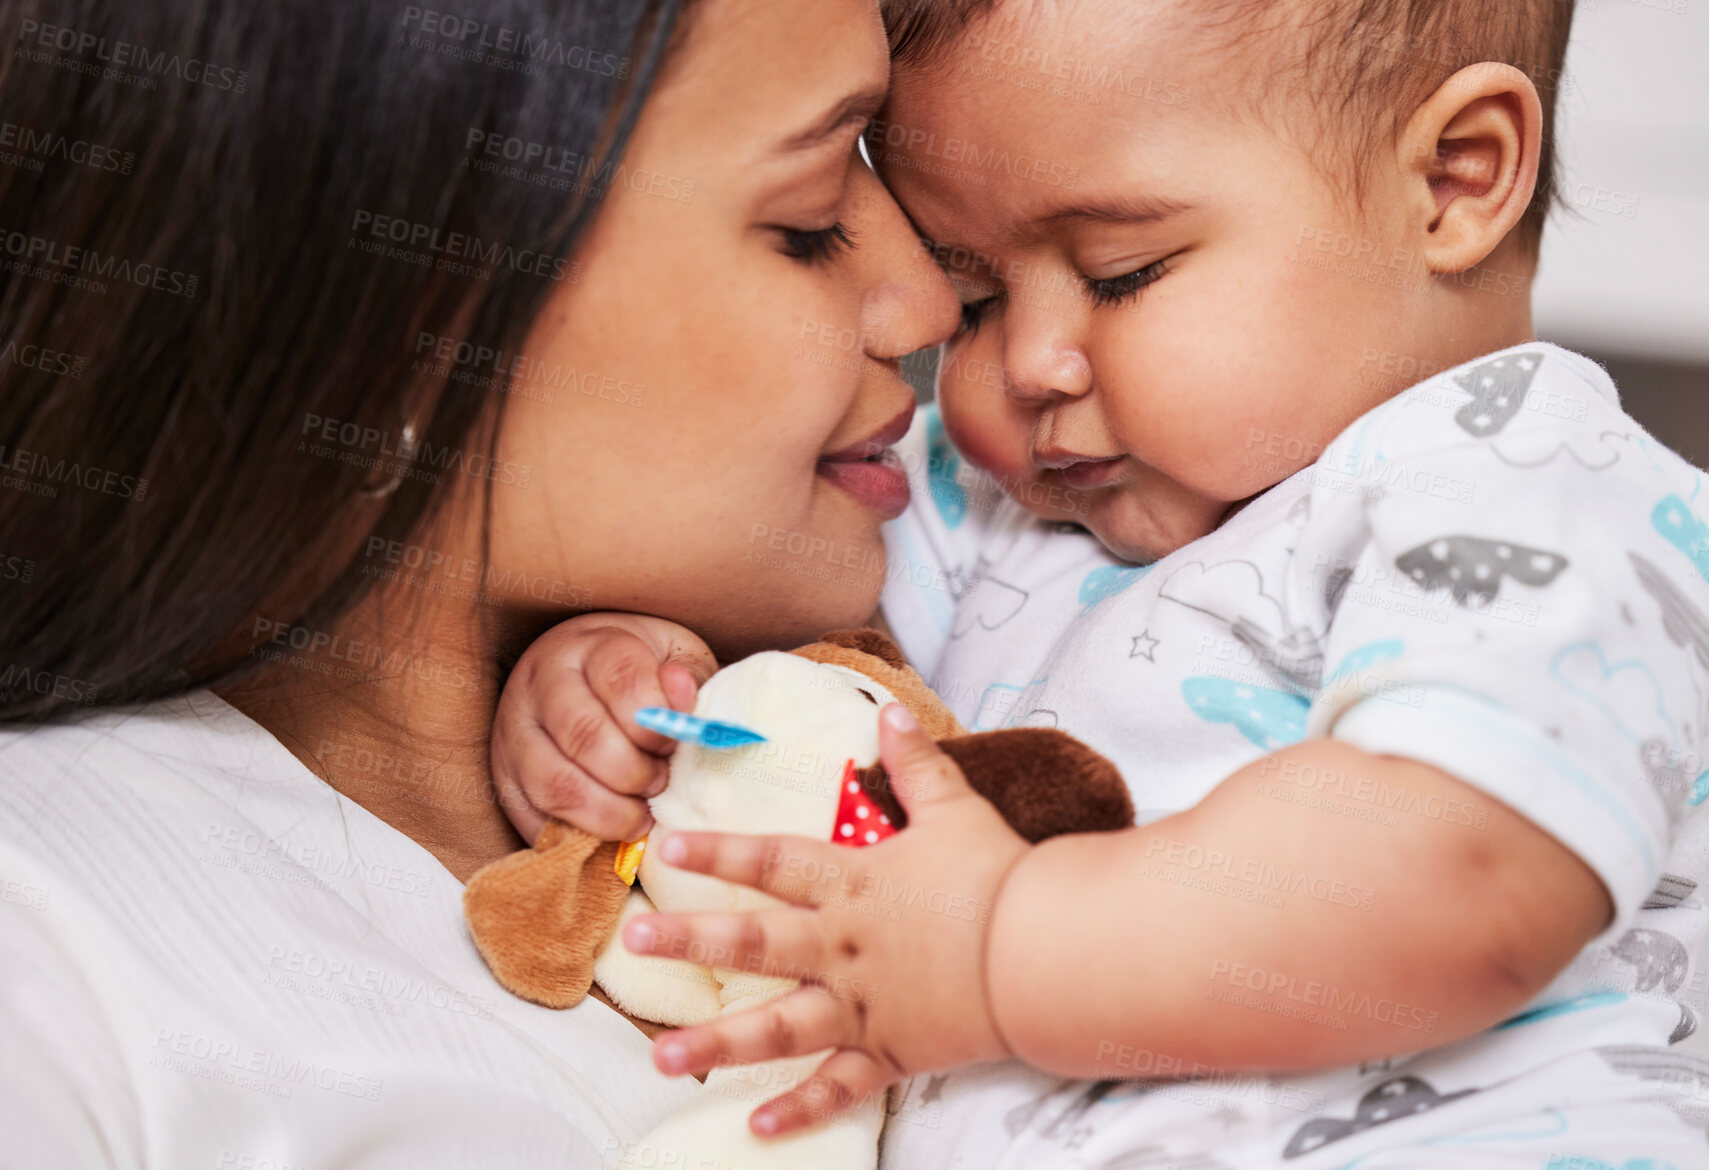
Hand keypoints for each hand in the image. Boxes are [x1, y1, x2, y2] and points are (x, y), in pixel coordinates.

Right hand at [492, 613, 715, 842]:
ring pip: (554, 784)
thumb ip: (686, 677)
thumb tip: (680, 695)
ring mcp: (515, 732)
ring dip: (608, 812)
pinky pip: (533, 819)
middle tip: (660, 783)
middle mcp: (542, 683)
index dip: (655, 723)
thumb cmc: (639, 671)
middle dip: (635, 772)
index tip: (673, 744)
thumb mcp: (673, 656)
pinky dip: (576, 837)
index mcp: (591, 646)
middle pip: (584, 735)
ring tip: (639, 815)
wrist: (580, 671)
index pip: (621, 679)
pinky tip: (609, 832)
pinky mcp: (504, 777)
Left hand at [623, 704, 1028, 1135]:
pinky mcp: (893, 1053)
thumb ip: (916, 761)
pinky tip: (758, 1128)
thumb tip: (888, 710)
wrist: (1045, 951)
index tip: (664, 847)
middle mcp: (842, 947)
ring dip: (715, 1043)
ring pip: (776, 1027)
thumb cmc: (999, 876)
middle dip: (688, 940)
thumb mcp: (956, 807)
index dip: (718, 852)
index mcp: (853, 883)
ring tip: (659, 1057)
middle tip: (631, 941)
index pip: (773, 861)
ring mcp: (862, 1006)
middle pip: (753, 943)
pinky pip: (839, 1088)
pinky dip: (801, 1111)